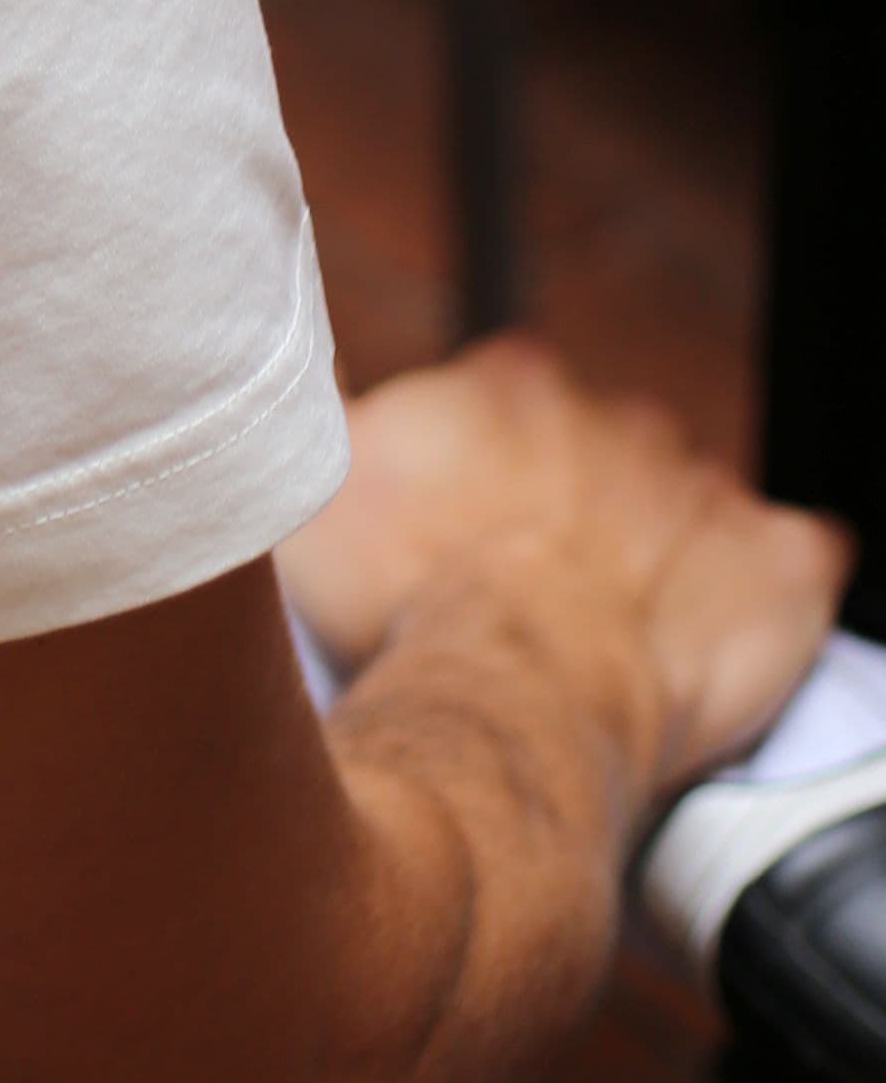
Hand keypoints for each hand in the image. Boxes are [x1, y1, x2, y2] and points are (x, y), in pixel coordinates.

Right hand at [282, 337, 848, 801]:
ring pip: (692, 499)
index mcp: (509, 385)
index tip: (476, 522)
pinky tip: (729, 630)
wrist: (514, 697)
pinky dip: (768, 585)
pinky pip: (794, 553)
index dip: (495, 461)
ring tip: (623, 629)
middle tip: (544, 585)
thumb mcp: (312, 498)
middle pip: (608, 441)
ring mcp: (702, 484)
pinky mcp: (779, 561)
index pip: (513, 391)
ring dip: (668, 549)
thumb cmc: (407, 609)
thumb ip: (316, 425)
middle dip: (587, 499)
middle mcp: (612, 414)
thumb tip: (289, 385)